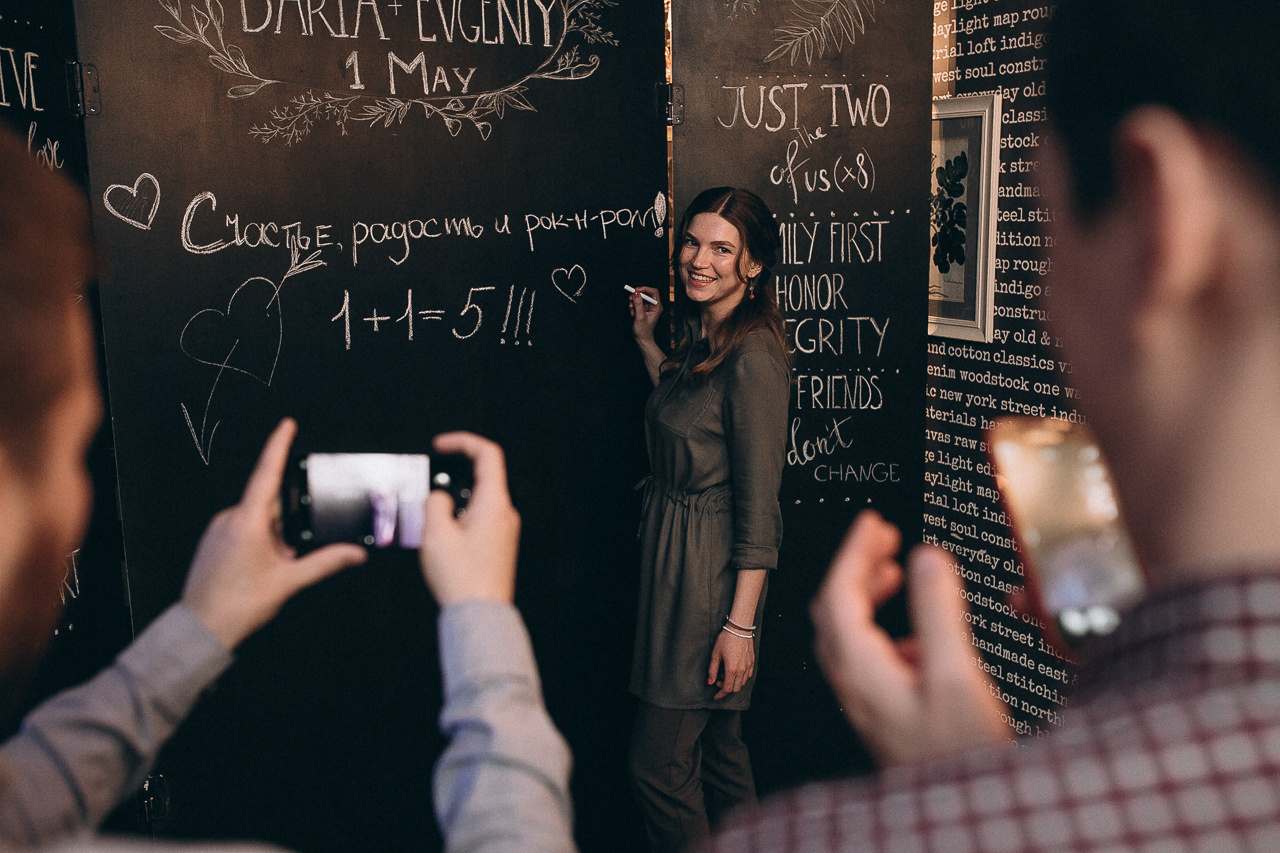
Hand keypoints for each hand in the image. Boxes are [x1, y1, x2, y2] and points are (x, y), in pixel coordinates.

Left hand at [182, 419, 367, 649]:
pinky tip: (263, 568)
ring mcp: (219, 529)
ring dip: (274, 536)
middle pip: (269, 503)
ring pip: (257, 519)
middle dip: (288, 522)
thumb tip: (356, 553)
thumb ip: (325, 562)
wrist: (200, 628)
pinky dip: (260, 542)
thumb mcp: (288, 582)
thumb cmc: (240, 605)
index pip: (267, 473)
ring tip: (275, 567)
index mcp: (248, 521)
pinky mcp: (214, 541)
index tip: (287, 424)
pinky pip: (243, 530)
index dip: (278, 446)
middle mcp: (230, 518)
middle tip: (292, 552)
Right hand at [418, 432, 520, 607]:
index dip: (463, 442)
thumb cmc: (462, 577)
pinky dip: (458, 518)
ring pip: (477, 501)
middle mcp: (504, 513)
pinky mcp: (498, 546)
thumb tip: (439, 497)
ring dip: (452, 502)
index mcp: (494, 503)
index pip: (488, 455)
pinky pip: (478, 520)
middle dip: (451, 476)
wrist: (480, 615)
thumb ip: (434, 504)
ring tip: (428, 518)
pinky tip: (439, 536)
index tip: (440, 445)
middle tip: (426, 488)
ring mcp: (504, 530)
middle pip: (481, 478)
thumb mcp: (436, 534)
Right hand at [628, 286, 662, 341]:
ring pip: (641, 298)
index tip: (636, 290)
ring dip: (634, 302)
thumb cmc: (643, 331)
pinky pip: (638, 304)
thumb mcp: (640, 317)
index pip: (653, 292)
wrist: (642, 339)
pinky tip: (632, 313)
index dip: (645, 289)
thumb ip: (638, 304)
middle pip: (646, 294)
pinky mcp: (644, 310)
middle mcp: (654, 306)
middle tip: (630, 298)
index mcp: (657, 307)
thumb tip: (636, 293)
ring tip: (631, 308)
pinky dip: (633, 306)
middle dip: (637, 296)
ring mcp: (649, 308)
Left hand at [708, 627, 754, 700]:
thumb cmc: (726, 639)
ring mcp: (748, 666)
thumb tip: (710, 682)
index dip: (720, 695)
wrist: (739, 629)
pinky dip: (741, 678)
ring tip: (725, 674)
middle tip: (718, 681)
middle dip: (726, 689)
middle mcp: (741, 670)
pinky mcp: (752, 662)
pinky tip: (734, 671)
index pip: (726, 689)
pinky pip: (748, 676)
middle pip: (735, 689)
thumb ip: (712, 670)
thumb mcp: (715, 654)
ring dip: (733, 683)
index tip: (715, 696)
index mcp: (731, 669)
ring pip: (742, 683)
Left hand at [811, 510, 1011, 766]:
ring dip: (865, 594)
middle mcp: (853, 685)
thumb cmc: (957, 756)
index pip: (837, 593)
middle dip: (854, 566)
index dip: (852, 551)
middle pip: (834, 610)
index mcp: (860, 669)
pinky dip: (883, 627)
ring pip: (847, 634)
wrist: (965, 814)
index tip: (872, 522)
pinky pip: (868, 658)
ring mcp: (864, 701)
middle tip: (881, 536)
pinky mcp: (882, 712)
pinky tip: (916, 631)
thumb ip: (938, 613)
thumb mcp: (956, 676)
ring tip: (893, 569)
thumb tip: (926, 558)